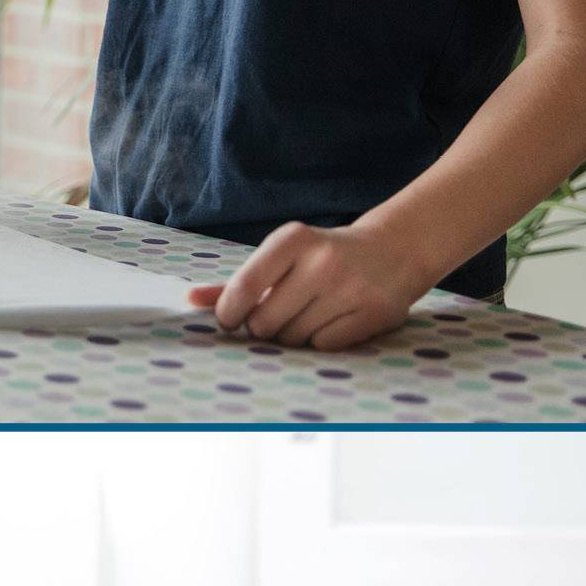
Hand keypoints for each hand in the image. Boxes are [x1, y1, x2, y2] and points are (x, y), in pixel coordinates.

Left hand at [190, 220, 431, 348]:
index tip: (231, 320)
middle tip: (277, 316)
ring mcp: (351, 287)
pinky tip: (332, 321)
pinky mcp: (374, 312)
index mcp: (292, 240)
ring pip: (292, 338)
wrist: (394, 250)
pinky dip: (321, 341)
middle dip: (263, 327)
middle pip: (264, 323)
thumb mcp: (281, 257)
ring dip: (291, 336)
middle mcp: (323, 260)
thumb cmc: (322, 257)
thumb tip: (191, 301)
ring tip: (308, 314)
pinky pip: (324, 346)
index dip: (229, 313)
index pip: (243, 288)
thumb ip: (237, 281)